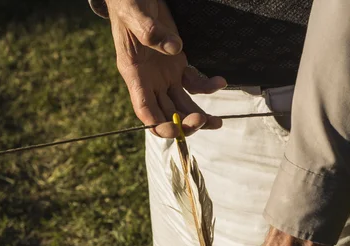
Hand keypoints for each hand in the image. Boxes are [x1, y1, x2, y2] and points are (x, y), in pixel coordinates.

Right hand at [105, 0, 226, 136]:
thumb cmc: (129, 3)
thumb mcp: (135, 14)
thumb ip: (150, 32)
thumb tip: (174, 48)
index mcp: (135, 75)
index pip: (145, 111)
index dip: (160, 125)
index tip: (177, 130)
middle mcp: (150, 81)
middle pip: (166, 114)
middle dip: (184, 124)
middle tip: (203, 121)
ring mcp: (164, 76)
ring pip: (182, 105)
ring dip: (199, 116)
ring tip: (218, 122)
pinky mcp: (177, 67)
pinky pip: (194, 84)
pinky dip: (208, 87)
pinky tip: (220, 82)